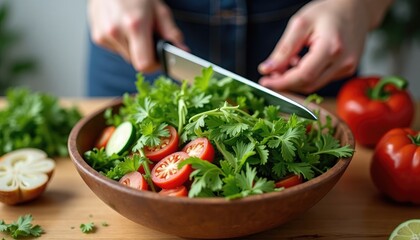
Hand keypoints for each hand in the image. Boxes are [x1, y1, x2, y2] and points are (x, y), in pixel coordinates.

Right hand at [87, 0, 184, 71]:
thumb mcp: (159, 10)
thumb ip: (171, 33)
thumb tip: (182, 52)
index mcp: (134, 25)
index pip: (144, 64)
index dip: (154, 65)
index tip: (160, 59)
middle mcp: (116, 31)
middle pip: (136, 62)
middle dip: (145, 54)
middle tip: (149, 38)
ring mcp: (103, 35)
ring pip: (126, 56)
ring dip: (134, 49)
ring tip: (134, 29)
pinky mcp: (97, 36)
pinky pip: (116, 50)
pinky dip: (123, 43)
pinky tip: (123, 28)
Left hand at [257, 0, 384, 93]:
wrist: (356, 8)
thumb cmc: (328, 11)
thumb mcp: (300, 24)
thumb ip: (283, 49)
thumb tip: (267, 69)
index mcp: (331, 47)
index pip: (303, 75)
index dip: (282, 82)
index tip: (265, 81)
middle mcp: (343, 62)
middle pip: (308, 84)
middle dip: (286, 83)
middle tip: (271, 75)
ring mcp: (347, 68)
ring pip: (314, 85)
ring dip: (295, 80)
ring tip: (287, 64)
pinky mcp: (347, 70)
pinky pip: (322, 80)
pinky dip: (307, 76)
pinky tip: (301, 62)